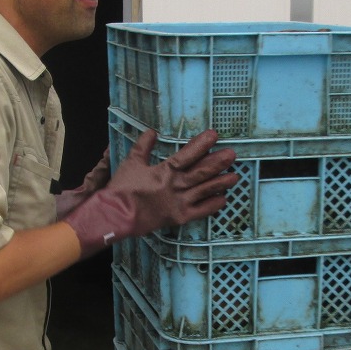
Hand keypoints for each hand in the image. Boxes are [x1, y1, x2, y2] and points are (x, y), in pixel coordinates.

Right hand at [64, 129, 239, 256]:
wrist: (116, 216)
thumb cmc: (121, 189)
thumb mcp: (131, 163)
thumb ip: (143, 146)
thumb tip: (151, 131)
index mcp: (164, 171)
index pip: (187, 154)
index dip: (201, 144)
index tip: (214, 135)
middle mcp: (175, 186)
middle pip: (201, 172)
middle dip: (218, 162)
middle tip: (232, 154)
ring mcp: (179, 203)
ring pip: (204, 191)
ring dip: (220, 183)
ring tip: (235, 176)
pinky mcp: (178, 217)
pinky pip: (200, 212)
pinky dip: (212, 206)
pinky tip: (223, 199)